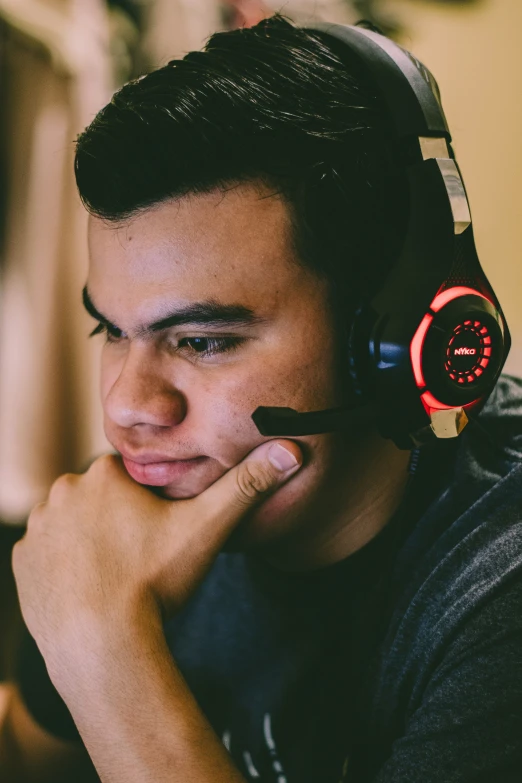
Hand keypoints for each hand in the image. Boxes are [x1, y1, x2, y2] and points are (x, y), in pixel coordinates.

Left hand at [12, 440, 301, 688]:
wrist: (102, 645)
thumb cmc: (155, 582)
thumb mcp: (208, 528)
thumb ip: (247, 485)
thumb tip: (293, 450)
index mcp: (104, 473)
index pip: (132, 476)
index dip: (151, 504)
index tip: (160, 533)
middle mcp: (63, 490)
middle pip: (101, 498)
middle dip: (119, 520)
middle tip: (142, 557)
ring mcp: (38, 528)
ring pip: (74, 524)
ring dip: (91, 541)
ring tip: (117, 575)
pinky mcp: (22, 563)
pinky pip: (48, 554)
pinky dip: (65, 566)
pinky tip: (89, 588)